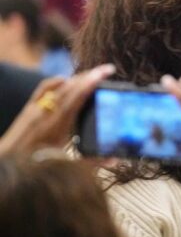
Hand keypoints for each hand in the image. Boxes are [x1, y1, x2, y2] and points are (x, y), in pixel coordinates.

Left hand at [0, 64, 115, 156]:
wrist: (6, 164)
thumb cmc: (35, 167)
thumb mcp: (65, 165)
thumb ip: (91, 161)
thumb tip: (115, 159)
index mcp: (55, 126)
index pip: (75, 99)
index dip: (89, 84)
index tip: (103, 73)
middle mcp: (44, 113)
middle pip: (69, 88)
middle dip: (89, 76)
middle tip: (107, 69)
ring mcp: (35, 109)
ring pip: (58, 86)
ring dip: (77, 78)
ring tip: (93, 74)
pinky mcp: (29, 109)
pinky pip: (44, 89)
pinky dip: (57, 82)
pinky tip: (66, 80)